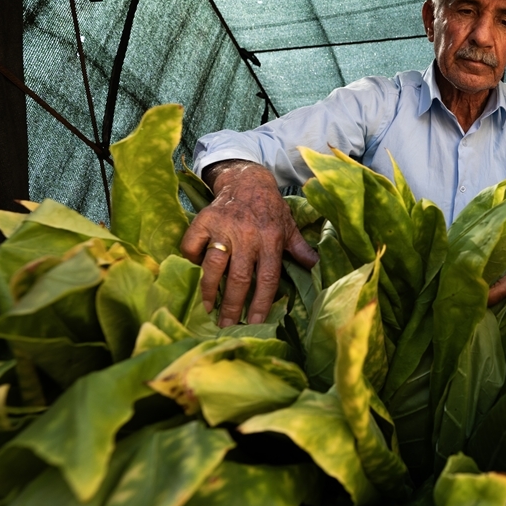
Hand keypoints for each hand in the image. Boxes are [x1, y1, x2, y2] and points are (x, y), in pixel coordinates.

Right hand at [180, 161, 317, 326]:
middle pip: (239, 278)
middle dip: (232, 305)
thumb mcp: (289, 226)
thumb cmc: (270, 208)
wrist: (247, 179)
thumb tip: (315, 265)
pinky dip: (190, 259)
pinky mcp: (204, 220)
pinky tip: (193, 274)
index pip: (267, 278)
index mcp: (271, 239)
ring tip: (207, 309)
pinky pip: (192, 245)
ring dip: (209, 290)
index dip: (261, 303)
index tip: (255, 322)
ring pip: (214, 266)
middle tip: (226, 325)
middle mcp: (247, 235)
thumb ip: (299, 247)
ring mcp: (224, 227)